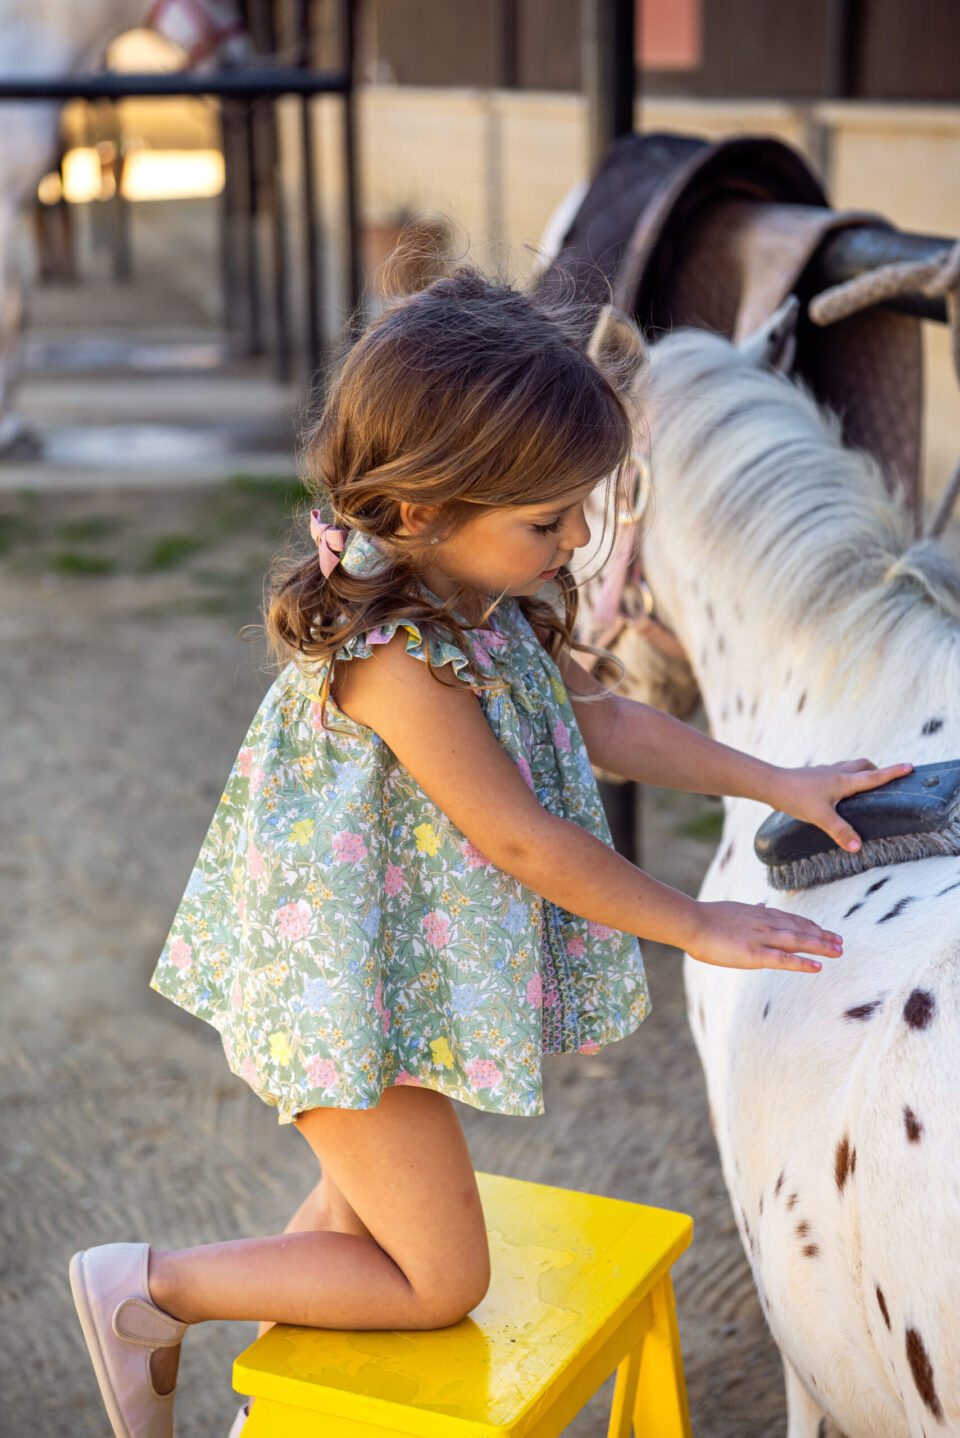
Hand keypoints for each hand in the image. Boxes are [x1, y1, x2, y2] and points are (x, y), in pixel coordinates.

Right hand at [687, 900, 841, 972]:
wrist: (692, 921)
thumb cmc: (706, 917)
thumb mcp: (733, 908)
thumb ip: (750, 909)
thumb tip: (760, 903)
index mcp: (759, 913)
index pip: (790, 918)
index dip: (810, 925)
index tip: (824, 929)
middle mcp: (765, 923)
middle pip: (800, 929)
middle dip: (822, 935)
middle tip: (840, 941)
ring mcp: (761, 938)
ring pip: (798, 941)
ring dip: (820, 946)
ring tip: (838, 951)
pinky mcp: (754, 954)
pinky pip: (783, 959)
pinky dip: (802, 962)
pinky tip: (817, 966)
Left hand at [772, 759, 913, 853]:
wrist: (771, 784)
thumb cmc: (796, 797)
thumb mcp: (821, 817)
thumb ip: (840, 831)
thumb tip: (857, 846)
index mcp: (843, 781)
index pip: (874, 776)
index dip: (893, 772)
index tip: (910, 766)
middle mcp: (836, 772)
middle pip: (863, 766)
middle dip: (877, 770)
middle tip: (885, 779)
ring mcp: (824, 772)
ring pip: (848, 766)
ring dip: (859, 771)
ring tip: (863, 784)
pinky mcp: (814, 775)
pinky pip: (834, 771)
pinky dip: (843, 776)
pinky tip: (835, 788)